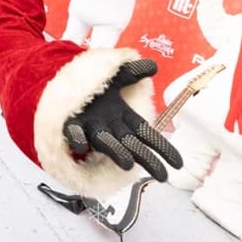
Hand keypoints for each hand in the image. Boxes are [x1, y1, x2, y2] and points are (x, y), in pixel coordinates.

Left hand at [62, 59, 181, 181]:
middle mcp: (109, 126)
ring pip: (105, 142)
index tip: (178, 164)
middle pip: (130, 144)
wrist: (63, 86)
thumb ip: (132, 72)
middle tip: (162, 176)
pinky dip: (77, 139)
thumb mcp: (115, 76)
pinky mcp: (69, 124)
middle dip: (146, 159)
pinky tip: (80, 145)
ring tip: (126, 164)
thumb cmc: (94, 89)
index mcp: (122, 116)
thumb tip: (153, 65)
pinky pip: (73, 133)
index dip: (161, 146)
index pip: (146, 133)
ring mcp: (89, 126)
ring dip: (115, 152)